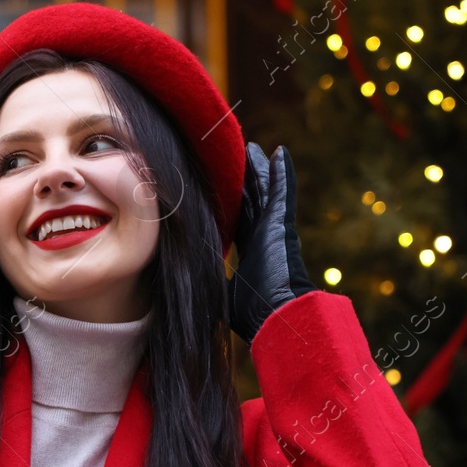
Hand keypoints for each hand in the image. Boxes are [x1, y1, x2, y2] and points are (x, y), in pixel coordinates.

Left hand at [226, 142, 316, 343]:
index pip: (238, 219)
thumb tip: (184, 290)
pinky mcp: (281, 224)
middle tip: (239, 157)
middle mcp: (263, 235)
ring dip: (260, 169)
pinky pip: (281, 192)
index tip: (222, 188)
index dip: (232, 203)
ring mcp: (274, 228)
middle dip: (246, 179)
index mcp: (250, 250)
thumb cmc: (253, 313)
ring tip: (255, 148)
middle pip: (252, 199)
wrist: (277, 317)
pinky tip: (280, 152)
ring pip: (265, 191)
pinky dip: (281, 172)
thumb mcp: (220, 293)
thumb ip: (208, 283)